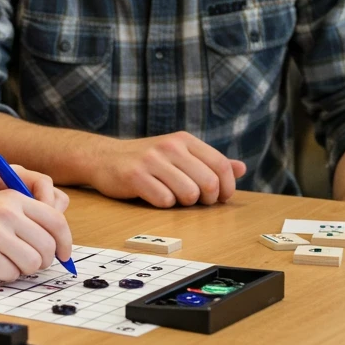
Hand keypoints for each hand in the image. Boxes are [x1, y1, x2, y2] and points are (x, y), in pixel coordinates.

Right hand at [0, 190, 72, 280]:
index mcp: (12, 197)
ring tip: (5, 261)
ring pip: (32, 264)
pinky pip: (11, 275)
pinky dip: (4, 275)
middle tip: (29, 262)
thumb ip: (22, 216)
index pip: (56, 221)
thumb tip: (56, 243)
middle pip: (47, 246)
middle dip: (43, 260)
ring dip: (23, 269)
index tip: (64, 255)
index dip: (65, 242)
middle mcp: (7, 213)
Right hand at [82, 132, 246, 206]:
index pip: (221, 165)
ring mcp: (152, 160)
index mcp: (184, 140)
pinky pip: (164, 201)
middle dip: (206, 199)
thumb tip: (241, 168)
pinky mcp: (135, 176)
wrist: (103, 158)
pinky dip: (162, 204)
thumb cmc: (146, 160)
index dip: (226, 188)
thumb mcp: (178, 154)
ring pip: (188, 194)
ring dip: (183, 203)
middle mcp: (170, 146)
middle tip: (194, 201)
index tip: (220, 198)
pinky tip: (153, 196)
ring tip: (171, 196)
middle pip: (208, 183)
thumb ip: (209, 162)